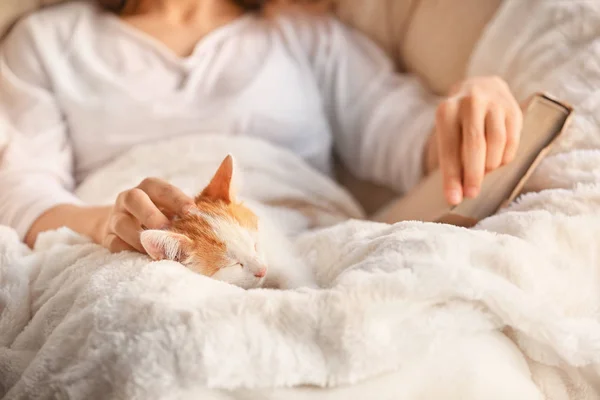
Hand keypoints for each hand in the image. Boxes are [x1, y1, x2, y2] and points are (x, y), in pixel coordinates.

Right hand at [98, 178, 195, 252]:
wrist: (127, 225)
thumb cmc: (163, 215)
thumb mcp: (176, 206)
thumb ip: (194, 203)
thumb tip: (222, 186)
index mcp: (149, 188)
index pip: (162, 188)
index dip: (177, 199)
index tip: (193, 212)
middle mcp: (129, 199)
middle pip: (134, 199)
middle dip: (151, 215)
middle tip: (168, 230)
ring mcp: (116, 218)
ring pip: (121, 223)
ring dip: (140, 238)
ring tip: (157, 250)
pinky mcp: (107, 237)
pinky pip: (114, 244)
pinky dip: (128, 251)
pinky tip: (142, 258)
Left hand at [432, 76, 522, 204]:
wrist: (479, 87)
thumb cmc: (459, 120)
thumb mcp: (448, 132)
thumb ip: (452, 158)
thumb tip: (457, 194)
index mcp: (447, 110)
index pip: (449, 149)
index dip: (451, 176)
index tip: (454, 199)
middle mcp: (470, 102)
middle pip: (474, 145)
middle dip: (473, 174)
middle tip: (471, 194)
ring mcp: (494, 103)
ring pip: (496, 142)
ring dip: (490, 165)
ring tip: (484, 172)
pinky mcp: (513, 108)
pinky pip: (512, 139)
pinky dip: (505, 157)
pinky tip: (498, 162)